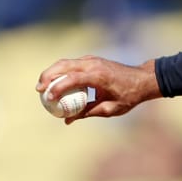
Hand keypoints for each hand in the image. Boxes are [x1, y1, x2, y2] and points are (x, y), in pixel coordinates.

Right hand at [36, 56, 161, 124]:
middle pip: (63, 66)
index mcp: (99, 76)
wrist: (142, 79)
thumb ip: (88, 112)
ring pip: (65, 62)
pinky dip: (60, 71)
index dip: (57, 87)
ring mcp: (92, 60)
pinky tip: (55, 82)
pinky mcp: (91, 60)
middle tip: (38, 90)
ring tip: (42, 86)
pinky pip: (71, 64)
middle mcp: (93, 64)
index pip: (72, 79)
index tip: (48, 98)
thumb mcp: (110, 108)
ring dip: (51, 72)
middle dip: (48, 76)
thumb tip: (68, 120)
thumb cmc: (129, 96)